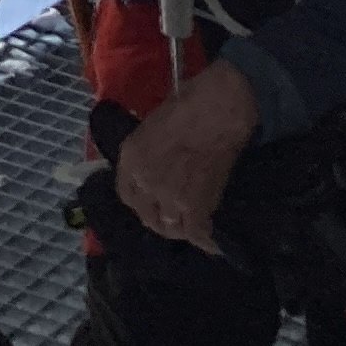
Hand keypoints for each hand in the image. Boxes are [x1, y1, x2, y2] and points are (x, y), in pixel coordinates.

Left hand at [115, 58, 260, 253]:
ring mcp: (168, 196)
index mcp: (130, 158)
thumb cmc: (189, 104)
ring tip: (191, 225)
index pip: (126, 195)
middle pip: (146, 215)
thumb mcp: (153, 126)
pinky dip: (204, 240)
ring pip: (169, 227)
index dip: (140, 201)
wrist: (219, 107)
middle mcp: (144, 181)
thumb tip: (156, 167)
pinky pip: (195, 233)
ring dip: (179, 227)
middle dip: (158, 217)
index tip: (151, 202)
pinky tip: (211, 242)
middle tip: (173, 215)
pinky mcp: (195, 206)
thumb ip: (147, 152)